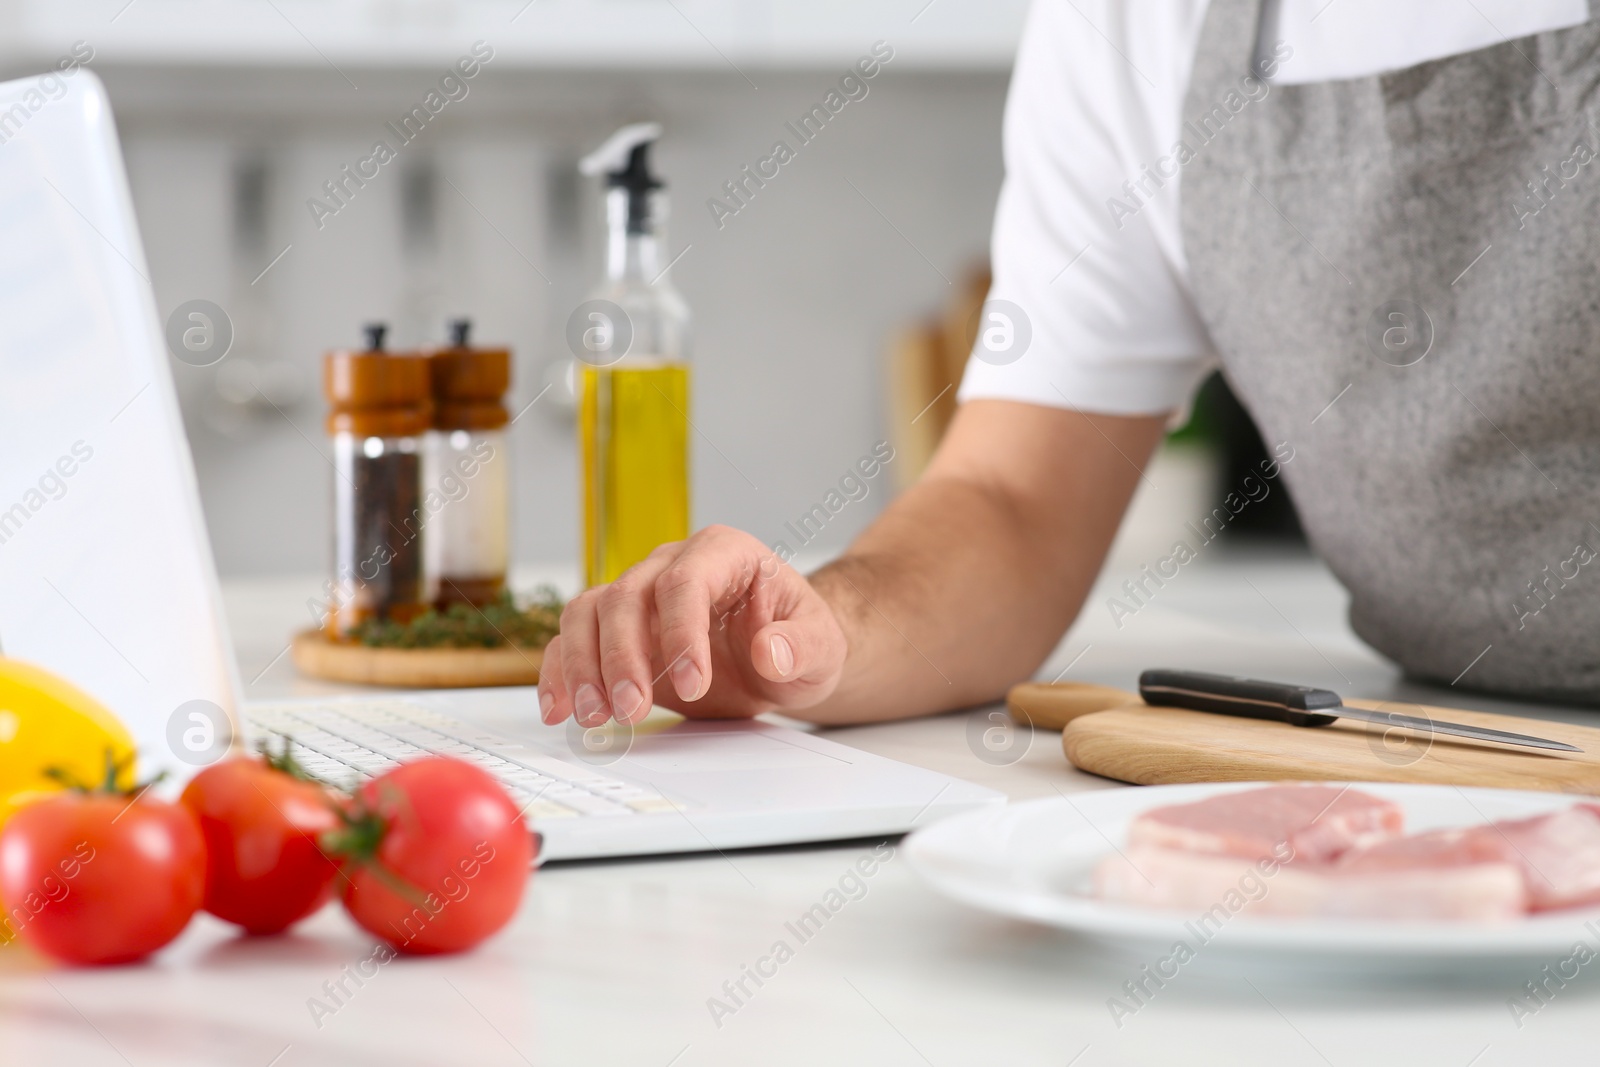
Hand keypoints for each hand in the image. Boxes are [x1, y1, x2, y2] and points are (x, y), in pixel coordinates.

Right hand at [538, 526, 847, 725]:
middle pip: (627, 596)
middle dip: (623, 657)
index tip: (693, 683)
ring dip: (584, 666)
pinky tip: (561, 710)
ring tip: (596, 717)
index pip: (687, 580)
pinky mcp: (618, 632)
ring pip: (589, 613)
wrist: (781, 656)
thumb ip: (802, 646)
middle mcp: (672, 565)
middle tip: (632, 711)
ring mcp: (640, 596)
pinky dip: (562, 673)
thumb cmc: (799, 640)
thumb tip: (771, 651)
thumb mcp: (822, 648)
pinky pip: (574, 640)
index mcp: (725, 553)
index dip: (681, 630)